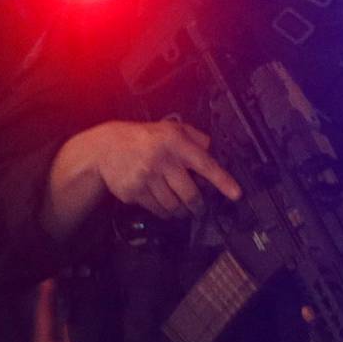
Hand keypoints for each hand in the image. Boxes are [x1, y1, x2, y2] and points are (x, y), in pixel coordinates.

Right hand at [88, 119, 240, 219]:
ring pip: (174, 205)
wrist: (106, 148)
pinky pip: (157, 210)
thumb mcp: (169, 129)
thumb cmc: (143, 138)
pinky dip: (164, 212)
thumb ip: (193, 137)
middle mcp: (162, 160)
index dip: (222, 181)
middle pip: (190, 194)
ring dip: (181, 211)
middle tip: (199, 207)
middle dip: (198, 205)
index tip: (236, 194)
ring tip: (182, 209)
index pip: (204, 164)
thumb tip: (212, 149)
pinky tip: (165, 207)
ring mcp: (147, 178)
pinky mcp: (134, 192)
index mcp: (174, 142)